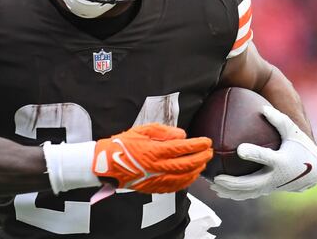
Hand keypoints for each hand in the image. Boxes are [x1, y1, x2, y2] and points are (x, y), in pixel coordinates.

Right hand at [93, 123, 212, 193]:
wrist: (107, 164)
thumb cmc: (122, 146)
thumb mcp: (141, 130)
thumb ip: (163, 131)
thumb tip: (181, 135)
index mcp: (155, 150)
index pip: (183, 148)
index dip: (197, 145)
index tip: (206, 141)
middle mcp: (158, 166)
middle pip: (187, 163)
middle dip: (201, 157)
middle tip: (209, 151)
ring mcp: (157, 178)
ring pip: (184, 176)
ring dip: (197, 169)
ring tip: (203, 162)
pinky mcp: (154, 186)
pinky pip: (176, 186)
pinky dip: (187, 181)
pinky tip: (191, 176)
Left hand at [210, 105, 316, 199]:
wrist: (313, 171)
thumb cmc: (300, 147)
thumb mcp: (293, 132)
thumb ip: (279, 120)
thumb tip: (263, 108)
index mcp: (281, 161)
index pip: (266, 157)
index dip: (255, 154)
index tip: (240, 149)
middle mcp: (275, 177)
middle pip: (252, 183)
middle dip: (234, 183)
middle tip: (217, 178)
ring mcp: (270, 186)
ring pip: (247, 193)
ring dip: (229, 191)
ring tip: (212, 186)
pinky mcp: (266, 190)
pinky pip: (248, 194)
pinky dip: (234, 194)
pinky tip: (219, 191)